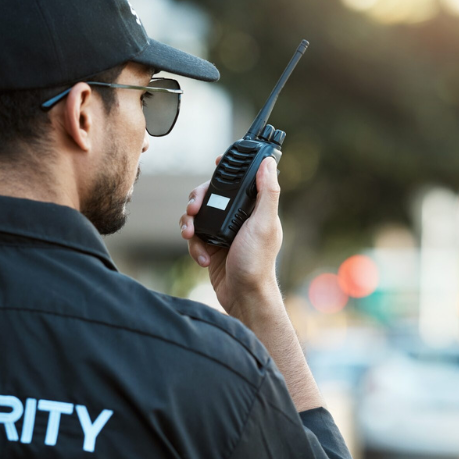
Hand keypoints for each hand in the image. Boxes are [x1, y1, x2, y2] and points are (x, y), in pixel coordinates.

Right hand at [179, 156, 283, 316]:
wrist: (243, 296)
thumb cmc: (256, 262)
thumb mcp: (263, 224)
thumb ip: (267, 192)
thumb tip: (268, 162)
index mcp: (253, 209)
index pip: (238, 182)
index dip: (226, 171)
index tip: (216, 164)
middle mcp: (237, 218)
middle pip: (210, 196)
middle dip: (197, 200)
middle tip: (193, 209)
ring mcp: (222, 233)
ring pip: (197, 216)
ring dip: (189, 224)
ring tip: (189, 235)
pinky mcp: (210, 247)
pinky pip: (194, 238)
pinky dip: (194, 246)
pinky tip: (203, 258)